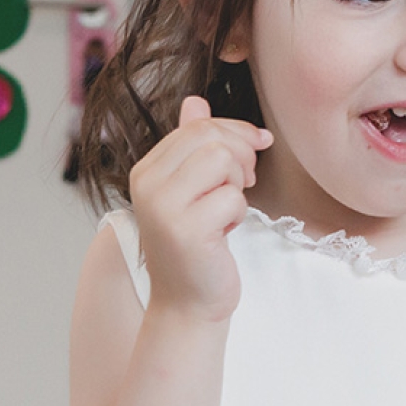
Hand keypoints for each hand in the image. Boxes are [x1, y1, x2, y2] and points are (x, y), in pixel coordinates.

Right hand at [128, 95, 272, 320]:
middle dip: (242, 155)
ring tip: (226, 210)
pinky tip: (224, 233)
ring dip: (238, 185)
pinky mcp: (186, 231)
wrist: (188, 303)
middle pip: (211, 137)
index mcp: (147, 170)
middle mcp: (147, 184)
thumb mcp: (192, 191)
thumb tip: (196, 102)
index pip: (198, 126)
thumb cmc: (197, 247)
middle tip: (245, 183)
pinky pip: (232, 198)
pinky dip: (238, 214)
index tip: (258, 144)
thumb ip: (192, 147)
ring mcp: (163, 207)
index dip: (236, 131)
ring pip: (222, 161)